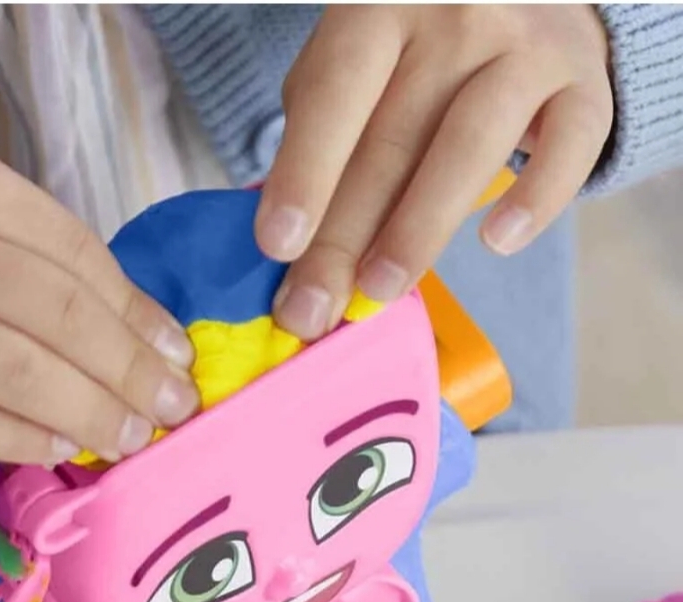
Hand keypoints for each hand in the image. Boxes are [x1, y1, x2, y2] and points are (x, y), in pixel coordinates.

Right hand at [0, 124, 198, 463]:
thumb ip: (2, 232)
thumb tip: (103, 309)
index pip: (74, 254)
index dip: (134, 312)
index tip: (171, 349)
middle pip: (63, 320)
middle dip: (132, 372)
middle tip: (175, 407)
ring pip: (23, 378)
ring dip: (92, 414)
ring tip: (133, 436)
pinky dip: (20, 438)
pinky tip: (57, 446)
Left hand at [256, 4, 612, 338]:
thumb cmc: (411, 48)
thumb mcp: (349, 67)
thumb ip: (317, 139)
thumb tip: (286, 253)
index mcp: (379, 5)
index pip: (335, 92)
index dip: (305, 171)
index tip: (277, 246)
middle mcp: (457, 12)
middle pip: (393, 139)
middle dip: (344, 237)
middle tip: (310, 311)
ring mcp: (528, 41)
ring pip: (471, 143)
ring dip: (419, 227)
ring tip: (379, 290)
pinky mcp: (584, 79)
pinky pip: (570, 144)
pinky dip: (535, 197)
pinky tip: (497, 242)